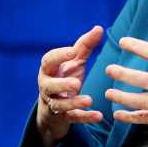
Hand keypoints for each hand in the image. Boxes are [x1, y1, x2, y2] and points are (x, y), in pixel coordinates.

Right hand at [36, 25, 104, 146]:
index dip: (59, 56)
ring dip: (74, 103)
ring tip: (89, 100)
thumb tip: (99, 27)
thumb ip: (84, 46)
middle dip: (62, 84)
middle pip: (49, 85)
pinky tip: (99, 116)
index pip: (48, 61)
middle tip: (76, 83)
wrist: (55, 108)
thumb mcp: (74, 62)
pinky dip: (85, 117)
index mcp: (49, 70)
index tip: (72, 51)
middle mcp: (48, 86)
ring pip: (60, 104)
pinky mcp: (63, 117)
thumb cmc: (65, 78)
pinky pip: (73, 118)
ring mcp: (54, 103)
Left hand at [104, 38, 147, 134]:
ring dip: (123, 98)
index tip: (123, 42)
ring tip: (108, 93)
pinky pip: (146, 119)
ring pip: (142, 102)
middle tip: (109, 69)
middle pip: (145, 80)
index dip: (139, 47)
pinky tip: (117, 114)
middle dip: (125, 75)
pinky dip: (130, 118)